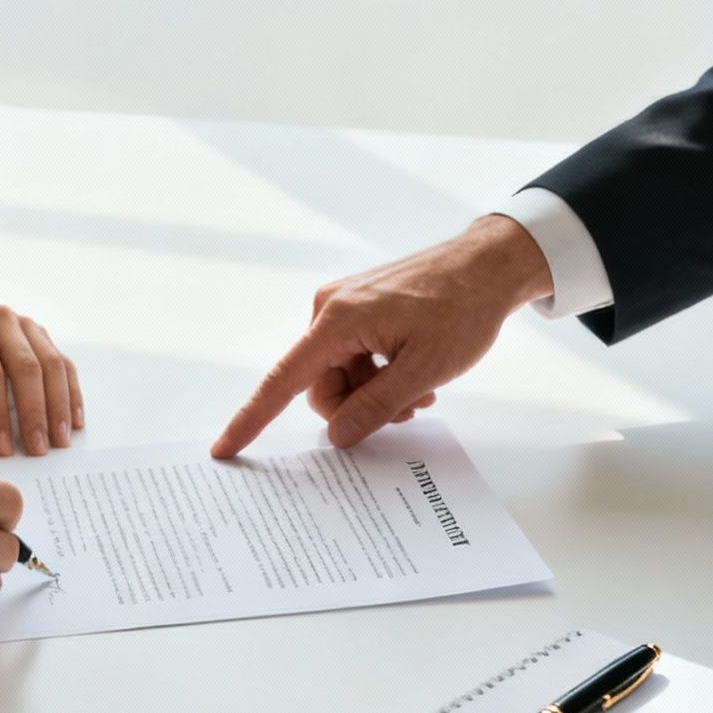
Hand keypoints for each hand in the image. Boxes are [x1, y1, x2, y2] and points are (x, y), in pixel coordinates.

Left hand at [0, 289, 83, 456]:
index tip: (3, 447)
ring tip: (60, 440)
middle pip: (27, 367)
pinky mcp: (38, 332)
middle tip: (38, 449)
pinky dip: (70, 391)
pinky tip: (73, 419)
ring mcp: (24, 323)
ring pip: (51, 364)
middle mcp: (1, 318)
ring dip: (59, 405)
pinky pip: (61, 362)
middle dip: (35, 413)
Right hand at [210, 214, 555, 457]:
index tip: (224, 449)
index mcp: (337, 320)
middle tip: (406, 410)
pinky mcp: (358, 307)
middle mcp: (329, 309)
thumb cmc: (462, 308)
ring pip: (340, 375)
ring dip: (374, 393)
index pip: (283, 381)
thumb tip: (337, 436)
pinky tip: (414, 372)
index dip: (252, 419)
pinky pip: (353, 356)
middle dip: (356, 407)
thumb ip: (374, 407)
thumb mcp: (424, 370)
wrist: (488, 263)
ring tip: (420, 391)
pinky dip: (378, 374)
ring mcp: (343, 306)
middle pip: (319, 385)